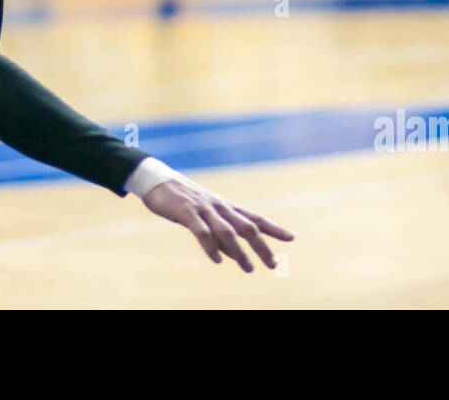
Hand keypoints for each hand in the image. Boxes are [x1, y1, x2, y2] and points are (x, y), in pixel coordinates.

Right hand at [143, 177, 292, 271]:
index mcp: (226, 207)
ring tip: (248, 268)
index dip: (274, 228)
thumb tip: (232, 256)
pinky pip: (202, 232)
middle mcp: (220, 207)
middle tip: (273, 265)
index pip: (255, 218)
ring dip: (239, 252)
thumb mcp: (205, 216)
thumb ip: (219, 235)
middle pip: (247, 227)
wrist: (157, 179)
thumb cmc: (182, 200)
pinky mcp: (187, 212)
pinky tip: (218, 260)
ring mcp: (204, 209)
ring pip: (227, 231)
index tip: (291, 238)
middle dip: (262, 246)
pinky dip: (211, 247)